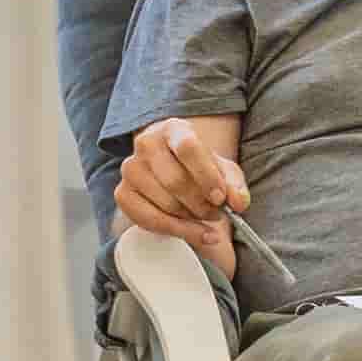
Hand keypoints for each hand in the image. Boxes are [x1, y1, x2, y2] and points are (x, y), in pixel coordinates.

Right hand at [113, 114, 252, 250]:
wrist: (171, 168)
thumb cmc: (198, 167)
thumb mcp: (222, 169)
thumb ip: (234, 184)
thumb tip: (239, 203)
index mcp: (173, 129)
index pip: (188, 148)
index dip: (206, 176)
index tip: (221, 199)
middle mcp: (146, 144)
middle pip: (175, 180)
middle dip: (201, 204)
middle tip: (216, 214)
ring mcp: (130, 168)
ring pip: (164, 203)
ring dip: (190, 218)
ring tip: (204, 218)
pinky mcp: (122, 193)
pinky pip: (149, 219)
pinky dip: (175, 230)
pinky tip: (191, 231)